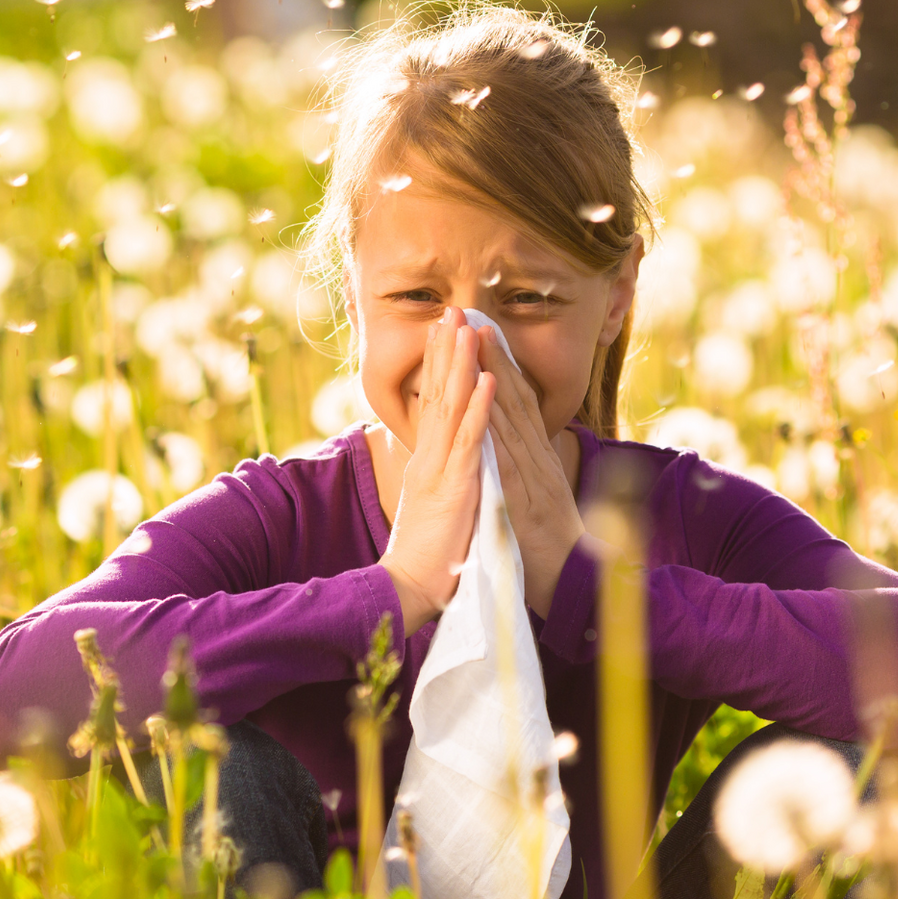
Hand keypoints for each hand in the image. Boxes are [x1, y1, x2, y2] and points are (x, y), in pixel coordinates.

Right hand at [377, 309, 496, 634]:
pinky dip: (479, 408)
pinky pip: (470, 441)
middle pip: (438, 393)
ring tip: (467, 328)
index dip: (440, 365)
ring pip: (452, 406)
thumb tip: (441, 459)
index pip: (433, 403)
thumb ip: (438, 477)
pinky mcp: (455, 486)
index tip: (445, 331)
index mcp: (427, 461)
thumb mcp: (433, 505)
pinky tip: (487, 379)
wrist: (410, 588)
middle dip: (445, 350)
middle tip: (451, 310)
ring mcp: (441, 469)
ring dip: (461, 365)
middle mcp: (429, 457)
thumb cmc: (427, 555)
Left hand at [475, 325, 584, 617]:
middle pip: (513, 397)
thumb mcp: (535, 498)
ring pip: (511, 418)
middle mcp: (537, 458)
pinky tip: (484, 403)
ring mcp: (533, 476)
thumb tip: (512, 447)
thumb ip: (524, 470)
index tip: (479, 330)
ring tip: (475, 339)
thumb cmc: (548, 546)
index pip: (516, 402)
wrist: (573, 586)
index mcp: (536, 458)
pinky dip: (497, 428)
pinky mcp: (525, 501)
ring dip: (493, 376)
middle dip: (492, 355)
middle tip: (472, 314)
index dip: (498, 365)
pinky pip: (508, 459)